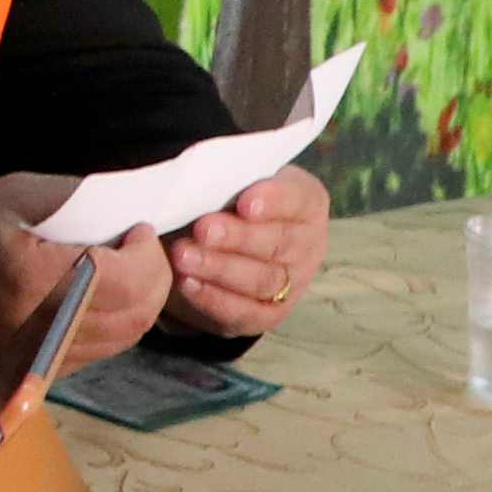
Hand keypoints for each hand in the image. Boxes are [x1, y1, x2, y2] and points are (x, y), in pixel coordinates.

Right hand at [0, 187, 162, 407]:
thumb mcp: (16, 196)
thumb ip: (80, 197)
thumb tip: (135, 206)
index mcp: (40, 278)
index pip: (130, 277)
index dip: (148, 252)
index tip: (138, 228)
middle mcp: (53, 325)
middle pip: (141, 311)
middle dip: (155, 274)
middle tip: (139, 245)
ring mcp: (54, 354)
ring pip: (132, 332)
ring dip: (144, 298)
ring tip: (126, 266)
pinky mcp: (54, 367)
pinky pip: (111, 345)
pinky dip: (123, 318)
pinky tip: (106, 292)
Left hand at [162, 165, 329, 341]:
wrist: (215, 249)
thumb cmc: (226, 203)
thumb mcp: (230, 184)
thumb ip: (224, 180)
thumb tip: (198, 177)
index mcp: (306, 203)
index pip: (298, 199)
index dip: (274, 200)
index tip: (244, 203)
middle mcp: (308, 244)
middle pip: (278, 243)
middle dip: (238, 237)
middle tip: (202, 230)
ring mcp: (293, 283)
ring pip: (263, 280)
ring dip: (220, 269)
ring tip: (183, 257)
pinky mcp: (269, 314)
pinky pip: (246, 312)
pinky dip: (214, 299)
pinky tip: (188, 283)